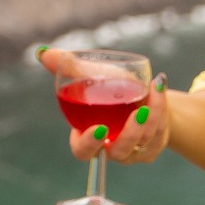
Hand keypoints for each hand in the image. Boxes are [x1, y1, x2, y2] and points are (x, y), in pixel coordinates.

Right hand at [39, 49, 170, 164]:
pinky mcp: (151, 148)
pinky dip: (161, 110)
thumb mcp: (91, 74)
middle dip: (130, 133)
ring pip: (143, 141)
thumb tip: (43, 52)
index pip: (83, 151)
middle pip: (118, 152)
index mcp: (88, 135)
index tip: (99, 128)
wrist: (142, 93)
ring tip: (154, 86)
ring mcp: (132, 152)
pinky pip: (159, 134)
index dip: (88, 144)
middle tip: (139, 111)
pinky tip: (159, 87)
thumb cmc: (111, 85)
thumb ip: (69, 68)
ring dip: (152, 114)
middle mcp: (110, 148)